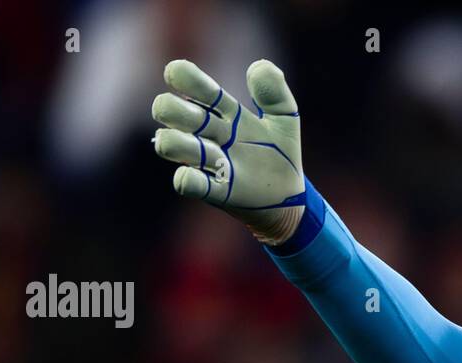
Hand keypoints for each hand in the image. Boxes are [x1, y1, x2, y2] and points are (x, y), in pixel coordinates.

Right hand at [152, 59, 305, 243]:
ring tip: (208, 150)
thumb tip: (255, 67)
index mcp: (224, 112)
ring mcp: (210, 162)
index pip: (194, 86)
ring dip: (179, 143)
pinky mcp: (215, 191)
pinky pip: (188, 183)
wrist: (290, 196)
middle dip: (173, 109)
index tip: (177, 74)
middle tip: (198, 120)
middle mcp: (210, 134)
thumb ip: (274, 92)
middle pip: (170, 111)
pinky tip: (190, 176)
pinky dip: (186, 179)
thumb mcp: (285, 117)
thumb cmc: (281, 154)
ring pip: (170, 144)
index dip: (183, 76)